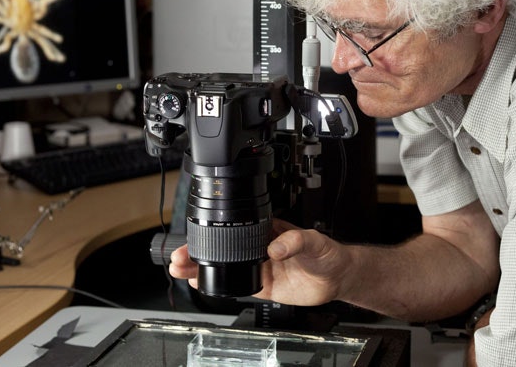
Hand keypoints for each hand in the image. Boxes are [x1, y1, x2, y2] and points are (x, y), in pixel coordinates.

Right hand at [169, 218, 352, 306]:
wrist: (336, 277)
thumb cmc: (326, 252)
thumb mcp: (313, 240)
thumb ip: (296, 240)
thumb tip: (276, 246)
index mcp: (266, 230)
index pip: (234, 229)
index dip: (213, 232)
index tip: (196, 235)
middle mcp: (258, 247)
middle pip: (222, 248)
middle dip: (197, 251)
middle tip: (179, 256)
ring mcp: (258, 266)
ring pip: (223, 267)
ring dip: (200, 268)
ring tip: (179, 269)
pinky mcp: (262, 286)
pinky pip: (236, 285)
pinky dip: (217, 285)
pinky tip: (201, 284)